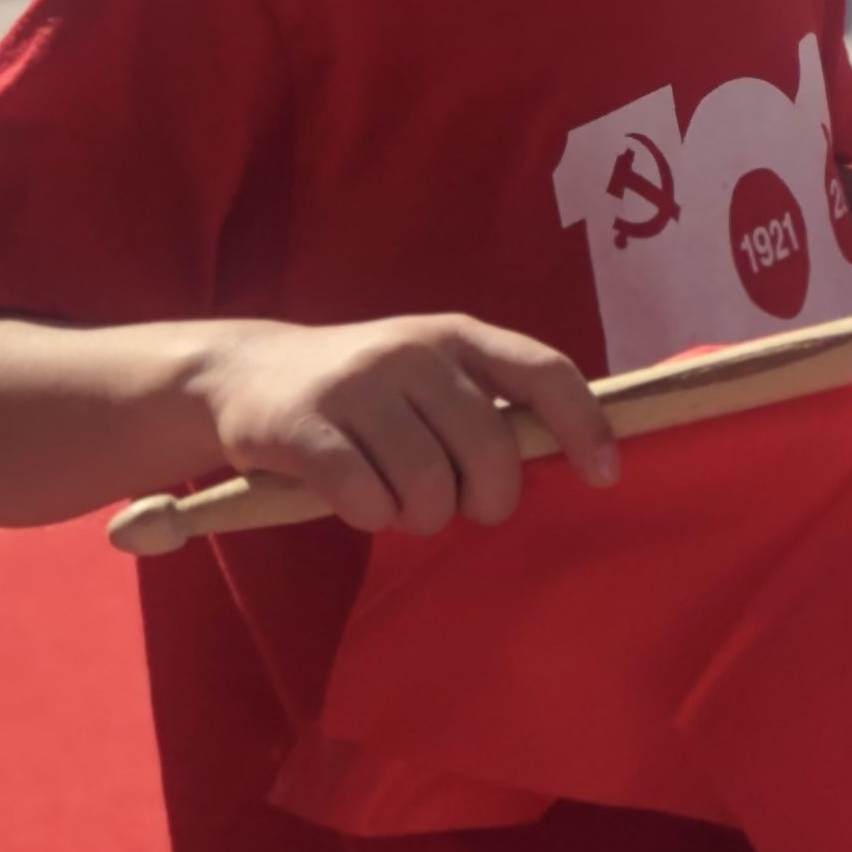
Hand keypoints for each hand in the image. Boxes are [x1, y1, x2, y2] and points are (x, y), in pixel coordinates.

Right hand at [187, 314, 618, 536]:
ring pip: (426, 484)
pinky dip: (371, 517)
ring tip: (398, 505)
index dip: (584, 426)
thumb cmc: (365, 391)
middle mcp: (412, 350)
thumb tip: (573, 459)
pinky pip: (365, 498)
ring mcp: (355, 384)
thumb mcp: (431, 375)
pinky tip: (358, 503)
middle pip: (488, 449)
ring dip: (420, 516)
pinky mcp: (301, 425)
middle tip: (456, 508)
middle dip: (485, 500)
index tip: (607, 476)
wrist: (243, 372)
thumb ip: (489, 406)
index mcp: (457, 335)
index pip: (544, 371)